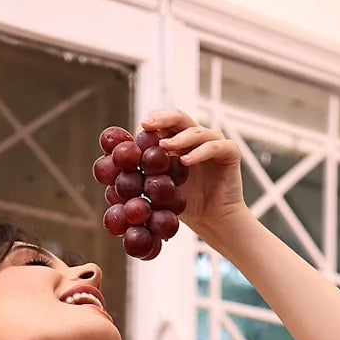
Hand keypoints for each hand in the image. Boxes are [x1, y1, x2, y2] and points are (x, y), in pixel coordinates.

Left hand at [141, 107, 245, 239]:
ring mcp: (214, 143)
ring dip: (179, 138)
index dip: (152, 122)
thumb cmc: (186, 206)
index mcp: (179, 142)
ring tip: (165, 147)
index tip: (139, 126)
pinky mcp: (230, 152)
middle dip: (163, 118)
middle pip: (179, 118)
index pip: (164, 124)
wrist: (211, 221)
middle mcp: (196, 138)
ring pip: (196, 131)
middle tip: (148, 124)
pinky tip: (186, 160)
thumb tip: (109, 172)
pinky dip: (200, 151)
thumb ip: (142, 177)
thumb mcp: (159, 190)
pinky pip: (215, 146)